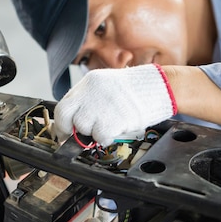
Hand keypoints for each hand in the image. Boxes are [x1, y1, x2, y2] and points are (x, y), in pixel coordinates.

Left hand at [54, 64, 176, 145]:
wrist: (158, 86)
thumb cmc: (134, 90)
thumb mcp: (105, 86)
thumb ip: (88, 100)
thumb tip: (74, 120)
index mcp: (88, 83)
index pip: (63, 106)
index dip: (62, 123)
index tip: (64, 132)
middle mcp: (90, 93)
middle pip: (66, 118)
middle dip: (70, 130)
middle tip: (78, 137)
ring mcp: (99, 107)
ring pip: (84, 128)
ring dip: (94, 132)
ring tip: (109, 124)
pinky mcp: (111, 120)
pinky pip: (100, 137)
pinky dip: (106, 138)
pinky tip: (117, 129)